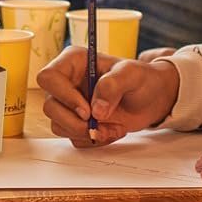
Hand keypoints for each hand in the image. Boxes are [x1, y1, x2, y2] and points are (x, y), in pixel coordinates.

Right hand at [37, 46, 180, 146]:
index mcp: (73, 62)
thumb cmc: (142, 78)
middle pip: (50, 106)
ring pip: (58, 125)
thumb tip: (96, 109)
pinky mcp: (76, 121)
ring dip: (87, 133)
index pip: (48, 78)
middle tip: (98, 124)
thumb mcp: (132, 74)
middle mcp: (67, 83)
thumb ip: (113, 85)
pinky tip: (112, 130)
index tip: (87, 110)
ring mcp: (69, 104)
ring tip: (114, 127)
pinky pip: (73, 137)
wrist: (152, 98)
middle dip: (74, 122)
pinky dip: (94, 140)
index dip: (63, 95)